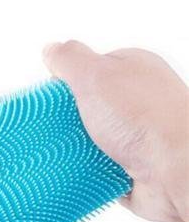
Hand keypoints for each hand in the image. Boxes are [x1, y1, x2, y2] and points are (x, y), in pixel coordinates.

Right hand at [43, 41, 188, 221]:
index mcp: (131, 71)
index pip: (88, 70)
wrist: (175, 172)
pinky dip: (82, 169)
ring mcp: (133, 135)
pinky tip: (73, 169)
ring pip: (89, 138)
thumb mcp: (96, 75)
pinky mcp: (129, 165)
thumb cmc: (144, 122)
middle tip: (51, 127)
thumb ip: (70, 59)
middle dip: (66, 119)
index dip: (64, 84)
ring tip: (59, 151)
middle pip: (86, 107)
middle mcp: (135, 101)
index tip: (48, 97)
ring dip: (72, 147)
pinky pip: (94, 166)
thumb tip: (51, 49)